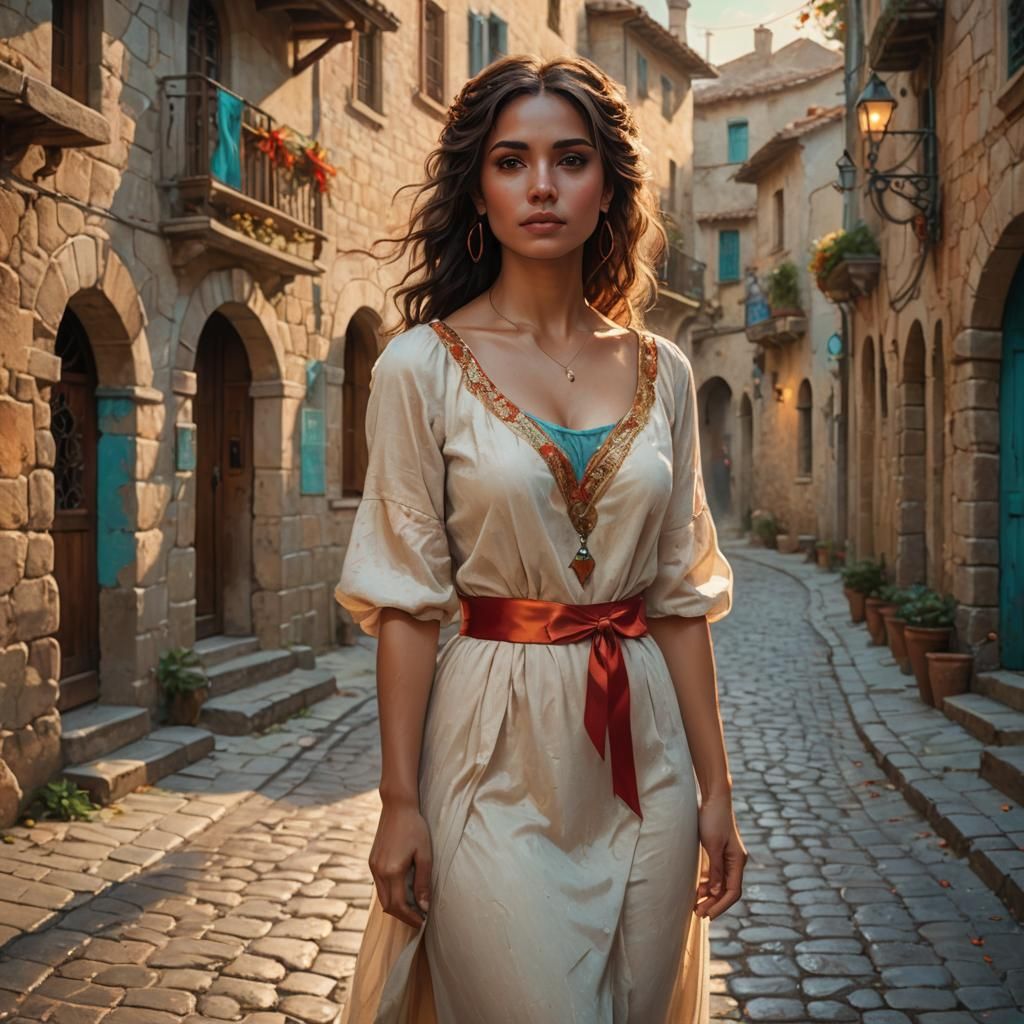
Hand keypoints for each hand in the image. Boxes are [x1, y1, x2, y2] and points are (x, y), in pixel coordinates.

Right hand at [368, 799, 432, 927]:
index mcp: (392, 871)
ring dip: (396, 906)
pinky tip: (403, 891)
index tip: (423, 922)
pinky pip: (380, 885)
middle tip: (419, 919)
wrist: (397, 807)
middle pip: (387, 906)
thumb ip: (423, 882)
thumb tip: (424, 906)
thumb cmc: (415, 828)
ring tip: (413, 907)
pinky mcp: (372, 861)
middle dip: (403, 916)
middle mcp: (378, 871)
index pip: (399, 906)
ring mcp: (373, 866)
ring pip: (382, 897)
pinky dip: (390, 894)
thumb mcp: (424, 855)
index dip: (411, 917)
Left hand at [694, 795, 746, 919]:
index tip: (708, 915)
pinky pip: (715, 874)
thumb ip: (715, 869)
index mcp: (737, 861)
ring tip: (696, 905)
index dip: (721, 905)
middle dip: (714, 904)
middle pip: (727, 890)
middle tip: (698, 914)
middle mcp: (736, 861)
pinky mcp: (719, 852)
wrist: (714, 798)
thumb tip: (714, 891)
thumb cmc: (713, 819)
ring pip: (721, 884)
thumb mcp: (712, 845)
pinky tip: (698, 890)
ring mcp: (728, 857)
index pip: (733, 891)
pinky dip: (708, 884)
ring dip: (710, 896)